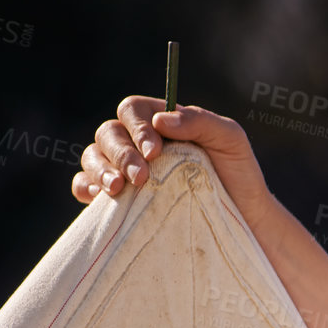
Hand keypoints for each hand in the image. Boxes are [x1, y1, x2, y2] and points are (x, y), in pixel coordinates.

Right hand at [72, 95, 278, 230]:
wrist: (242, 217)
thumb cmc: (238, 173)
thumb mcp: (231, 140)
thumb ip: (202, 122)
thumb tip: (161, 120)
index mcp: (161, 122)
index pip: (133, 110)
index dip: (138, 128)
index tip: (155, 152)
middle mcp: (137, 141)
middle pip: (109, 133)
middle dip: (121, 153)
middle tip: (140, 177)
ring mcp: (124, 168)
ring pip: (92, 156)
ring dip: (100, 170)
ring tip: (117, 188)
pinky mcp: (117, 197)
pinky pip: (85, 186)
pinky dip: (86, 188)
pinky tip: (101, 198)